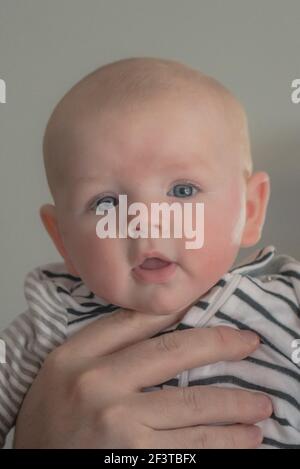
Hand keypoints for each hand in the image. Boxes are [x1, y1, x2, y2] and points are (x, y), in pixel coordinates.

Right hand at [14, 309, 271, 447]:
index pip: (136, 320)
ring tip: (261, 405)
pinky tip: (244, 439)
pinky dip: (224, 442)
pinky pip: (191, 447)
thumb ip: (101, 347)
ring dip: (236, 405)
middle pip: (174, 353)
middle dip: (222, 346)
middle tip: (251, 344)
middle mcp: (98, 383)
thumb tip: (161, 324)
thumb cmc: (49, 421)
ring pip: (193, 406)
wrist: (28, 466)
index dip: (179, 308)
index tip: (210, 303)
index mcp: (76, 354)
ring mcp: (118, 423)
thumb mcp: (62, 372)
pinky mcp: (135, 458)